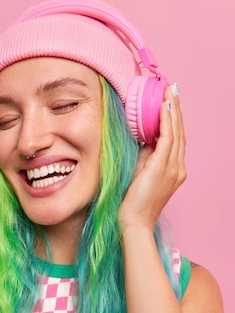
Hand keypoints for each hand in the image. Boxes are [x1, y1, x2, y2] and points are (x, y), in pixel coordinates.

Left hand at [119, 84, 185, 232]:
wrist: (135, 223)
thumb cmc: (134, 202)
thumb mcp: (141, 174)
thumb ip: (146, 157)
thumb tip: (143, 140)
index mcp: (175, 169)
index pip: (176, 138)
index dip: (174, 118)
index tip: (170, 101)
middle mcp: (178, 167)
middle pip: (180, 132)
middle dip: (176, 109)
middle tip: (172, 89)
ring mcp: (173, 168)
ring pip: (176, 132)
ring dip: (173, 110)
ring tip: (170, 92)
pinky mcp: (163, 168)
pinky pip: (167, 139)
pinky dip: (166, 122)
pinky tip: (164, 108)